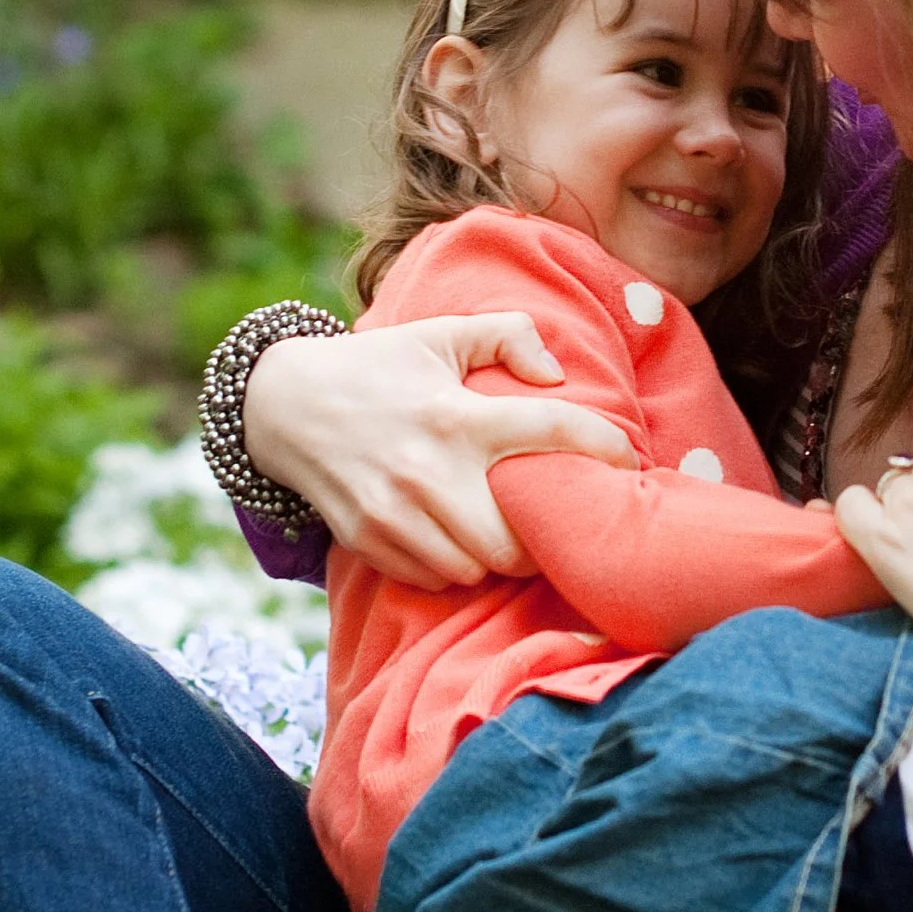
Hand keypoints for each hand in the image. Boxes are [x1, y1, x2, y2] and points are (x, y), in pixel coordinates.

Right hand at [244, 314, 635, 588]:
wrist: (283, 404)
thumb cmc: (378, 366)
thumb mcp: (440, 333)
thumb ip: (507, 335)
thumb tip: (556, 373)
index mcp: (456, 415)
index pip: (551, 429)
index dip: (603, 445)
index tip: (630, 458)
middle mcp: (428, 470)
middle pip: (516, 537)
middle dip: (543, 534)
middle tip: (552, 518)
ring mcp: (394, 513)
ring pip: (476, 568)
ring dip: (498, 556)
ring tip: (503, 530)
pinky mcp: (368, 540)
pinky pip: (433, 578)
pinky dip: (453, 567)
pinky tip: (455, 538)